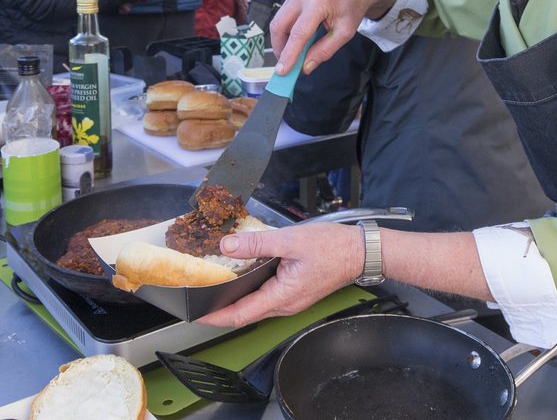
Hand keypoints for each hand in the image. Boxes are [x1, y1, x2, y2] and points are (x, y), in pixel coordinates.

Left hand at [198, 223, 362, 326]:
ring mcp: (291, 300)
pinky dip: (250, 290)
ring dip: (235, 300)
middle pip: (245, 313)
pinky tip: (243, 276)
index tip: (196, 313)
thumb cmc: (333, 248)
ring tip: (215, 287)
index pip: (240, 315)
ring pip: (256, 305)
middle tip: (199, 298)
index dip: (215, 316)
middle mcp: (285, 304)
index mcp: (282, 297)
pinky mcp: (295, 292)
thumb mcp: (291, 240)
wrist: (360, 252)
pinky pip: (267, 296)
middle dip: (220, 309)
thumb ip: (257, 243)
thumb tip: (228, 246)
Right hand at [270, 0, 397, 76]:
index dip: (289, 54)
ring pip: (278, 21)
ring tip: (293, 52)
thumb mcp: (345, 33)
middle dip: (279, 48)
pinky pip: (283, 15)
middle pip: (279, 25)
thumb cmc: (352, 9)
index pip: (299, 33)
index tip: (282, 71)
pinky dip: (287, 30)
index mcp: (319, 2)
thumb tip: (305, 67)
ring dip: (282, 40)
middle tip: (286, 64)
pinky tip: (297, 38)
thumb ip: (324, 51)